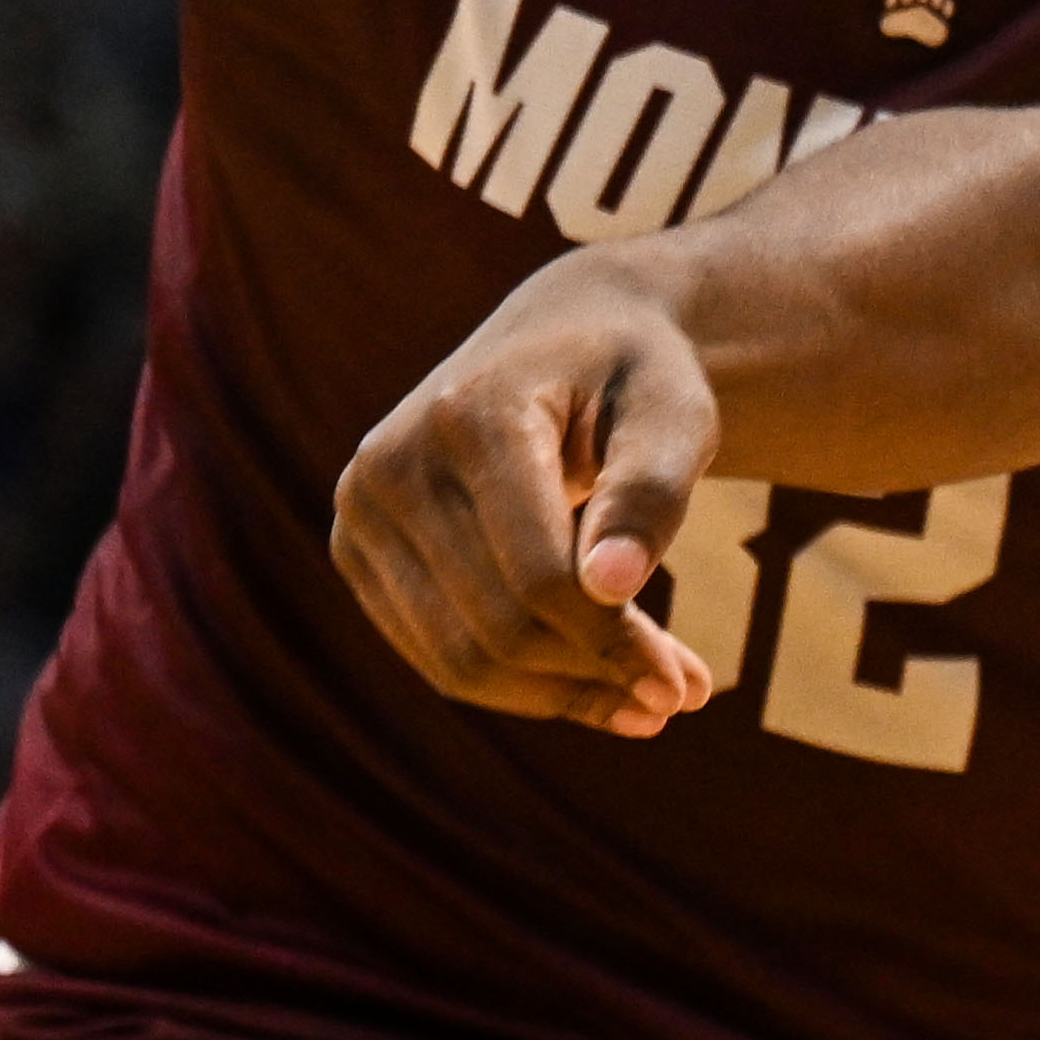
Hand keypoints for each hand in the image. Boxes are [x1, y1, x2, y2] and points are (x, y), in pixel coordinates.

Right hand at [333, 261, 722, 736]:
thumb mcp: (672, 413)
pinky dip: (515, 685)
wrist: (563, 334)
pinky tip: (590, 685)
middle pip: (495, 626)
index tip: (684, 686)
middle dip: (593, 677)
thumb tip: (611, 589)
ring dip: (557, 696)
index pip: (539, 574)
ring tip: (646, 705)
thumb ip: (647, 491)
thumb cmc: (632, 374)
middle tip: (679, 698)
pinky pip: (434, 654)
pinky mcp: (355, 549)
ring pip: (457, 659)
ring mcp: (360, 509)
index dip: (615, 644)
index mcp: (469, 415)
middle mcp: (393, 462)